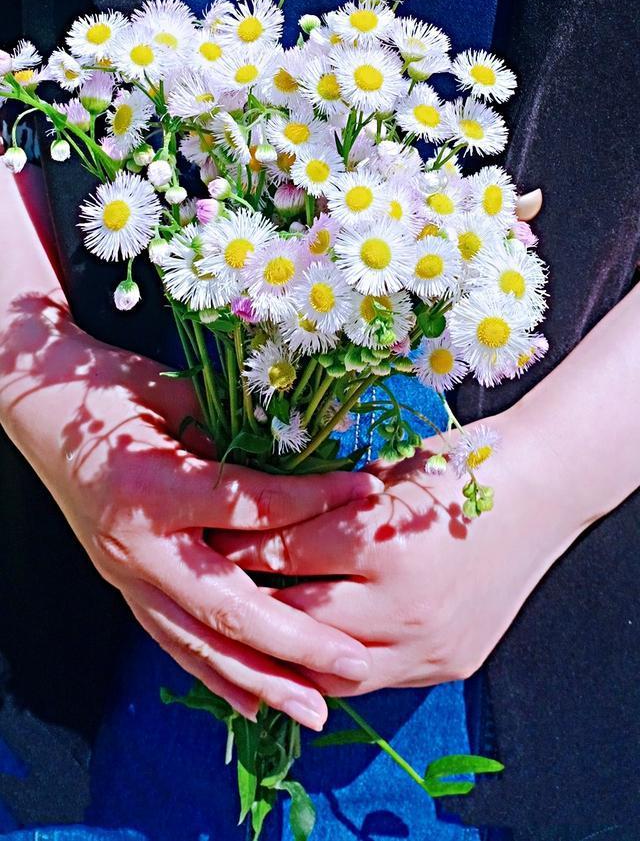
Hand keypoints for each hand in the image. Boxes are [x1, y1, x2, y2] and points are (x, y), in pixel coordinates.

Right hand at [0, 301, 381, 728]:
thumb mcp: (172, 391)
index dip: (311, 501)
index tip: (367, 494)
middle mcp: (134, 546)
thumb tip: (302, 451)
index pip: (246, 506)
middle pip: (226, 606)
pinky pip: (172, 641)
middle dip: (295, 642)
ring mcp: (123, 575)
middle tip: (353, 663)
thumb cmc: (109, 390)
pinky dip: (215, 675)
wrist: (37, 412)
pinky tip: (255, 704)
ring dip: (261, 680)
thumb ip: (231, 429)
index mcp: (150, 486)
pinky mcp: (122, 587)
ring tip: (316, 709)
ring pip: (198, 643)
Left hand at [213, 406, 579, 695]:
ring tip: (249, 630)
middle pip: (297, 621)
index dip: (238, 549)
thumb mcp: (381, 472)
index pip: (285, 557)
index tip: (204, 541)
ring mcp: (426, 644)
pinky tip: (308, 646)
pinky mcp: (444, 666)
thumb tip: (255, 512)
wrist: (540, 491)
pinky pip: (373, 680)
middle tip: (210, 589)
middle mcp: (401, 605)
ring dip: (288, 651)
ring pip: (330, 669)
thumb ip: (322, 501)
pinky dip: (336, 663)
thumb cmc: (456, 465)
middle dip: (248, 606)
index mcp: (381, 542)